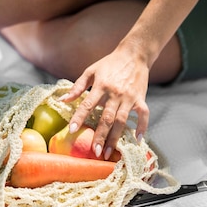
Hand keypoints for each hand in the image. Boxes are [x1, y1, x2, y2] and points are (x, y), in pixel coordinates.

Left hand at [62, 46, 150, 160]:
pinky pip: (144, 115)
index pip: (88, 104)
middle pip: (107, 118)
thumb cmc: (110, 63)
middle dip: (100, 136)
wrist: (134, 54)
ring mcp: (129, 97)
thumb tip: (63, 100)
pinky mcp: (141, 98)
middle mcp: (115, 93)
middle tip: (94, 152)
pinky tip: (138, 140)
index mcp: (101, 85)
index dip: (79, 117)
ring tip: (108, 152)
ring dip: (115, 137)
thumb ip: (77, 87)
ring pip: (122, 121)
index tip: (72, 131)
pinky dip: (142, 127)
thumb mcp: (91, 71)